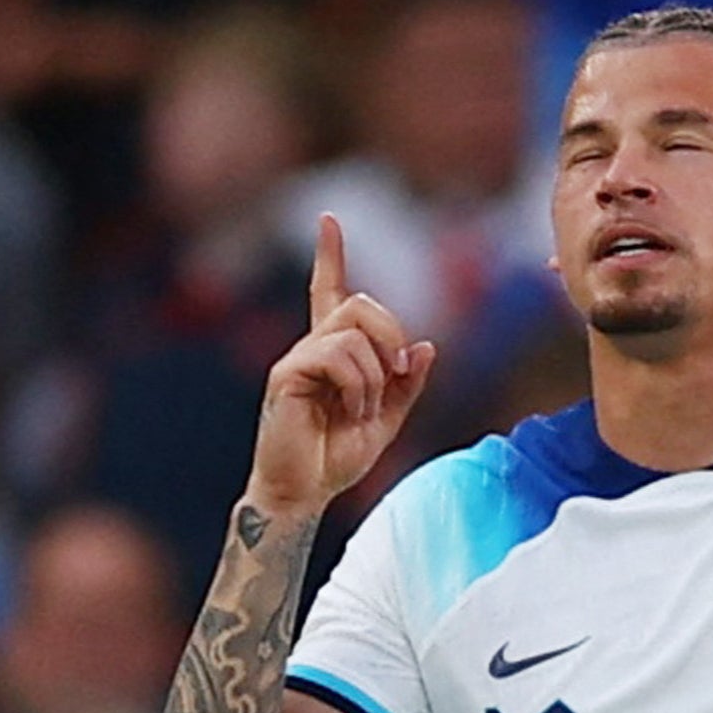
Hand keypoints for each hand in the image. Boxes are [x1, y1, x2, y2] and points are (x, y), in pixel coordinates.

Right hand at [246, 215, 435, 513]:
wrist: (304, 492)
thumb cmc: (336, 457)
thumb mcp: (388, 420)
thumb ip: (406, 384)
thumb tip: (425, 345)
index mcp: (334, 353)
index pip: (331, 292)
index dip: (330, 256)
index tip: (328, 220)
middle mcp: (313, 347)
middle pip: (362, 305)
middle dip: (392, 337)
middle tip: (393, 378)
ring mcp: (298, 358)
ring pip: (354, 332)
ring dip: (375, 374)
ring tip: (362, 409)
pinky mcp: (287, 373)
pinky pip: (337, 356)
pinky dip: (358, 385)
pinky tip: (349, 411)